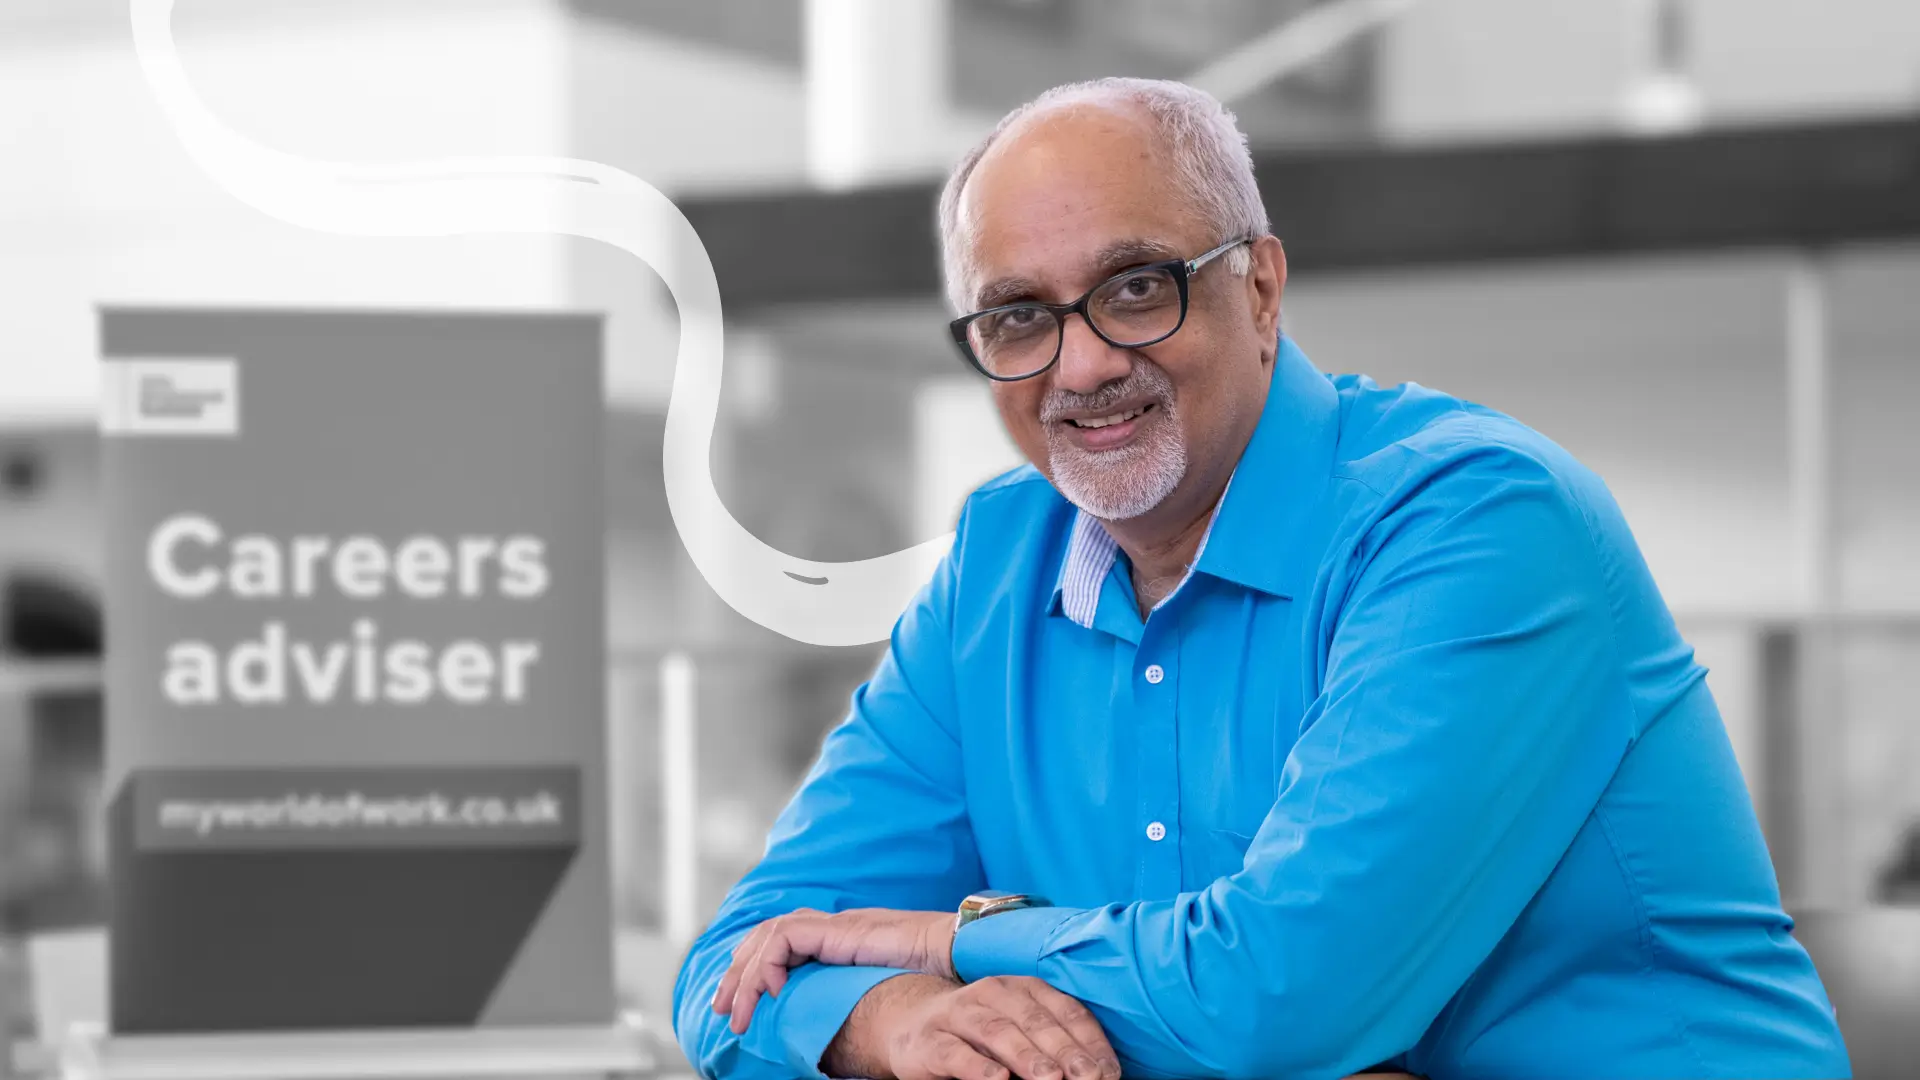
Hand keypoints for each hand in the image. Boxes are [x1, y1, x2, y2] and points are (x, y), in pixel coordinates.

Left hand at [713, 907, 954, 1033]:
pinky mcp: (841, 929)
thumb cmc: (937, 973)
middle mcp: (834, 926)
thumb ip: (860, 993)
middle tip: (721, 1010)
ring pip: (768, 935)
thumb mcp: (886, 987)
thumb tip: (846, 1025)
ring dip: (745, 975)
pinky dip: (770, 964)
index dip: (756, 968)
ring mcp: (837, 924)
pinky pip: (786, 938)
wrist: (961, 950)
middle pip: (766, 936)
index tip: (742, 1005)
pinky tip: (772, 993)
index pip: (783, 941)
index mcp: (842, 938)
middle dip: (737, 973)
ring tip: (735, 1012)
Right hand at [823, 973, 1121, 1079]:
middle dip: (1066, 1053)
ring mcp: (960, 1014)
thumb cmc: (979, 1033)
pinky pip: (956, 1054)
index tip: (1109, 1072)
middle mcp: (993, 993)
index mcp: (1024, 989)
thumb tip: (1095, 1072)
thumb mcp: (1018, 1029)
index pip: (1066, 1011)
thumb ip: (1051, 1044)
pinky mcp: (931, 1041)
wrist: (910, 1024)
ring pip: (998, 1033)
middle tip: (1089, 1078)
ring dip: (1028, 1058)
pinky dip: (978, 1068)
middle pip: (1036, 1022)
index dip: (1090, 1042)